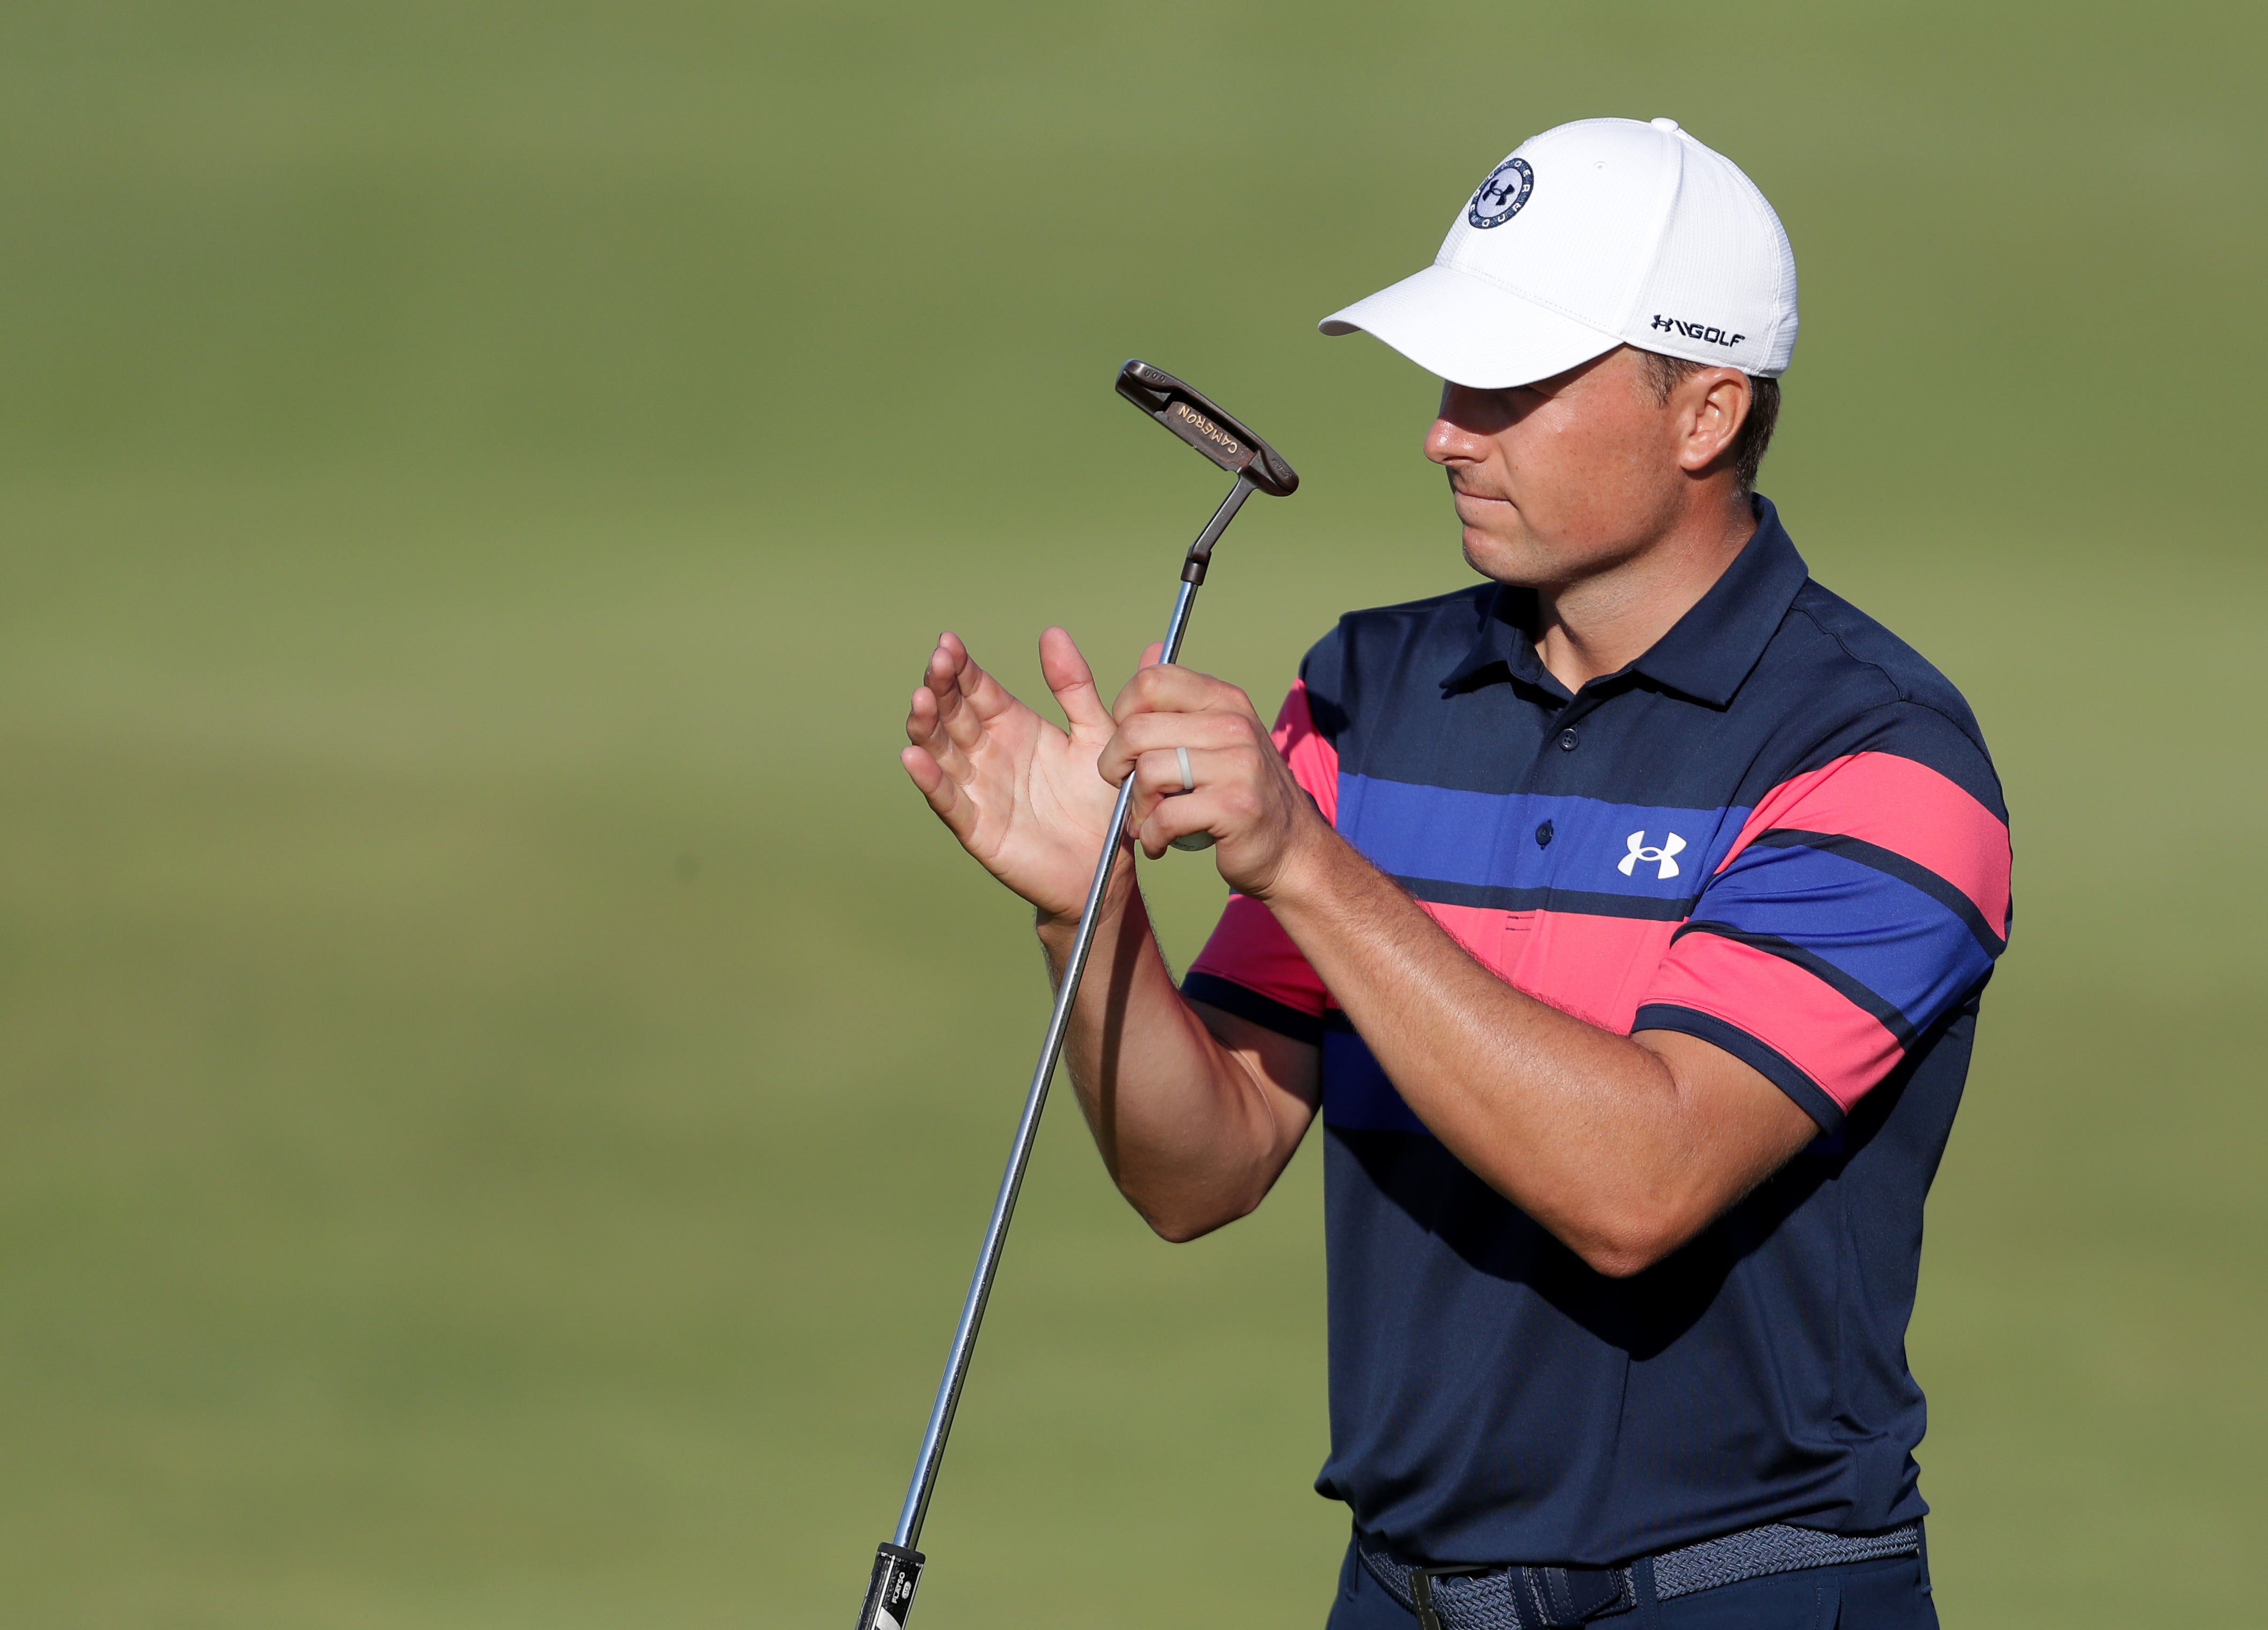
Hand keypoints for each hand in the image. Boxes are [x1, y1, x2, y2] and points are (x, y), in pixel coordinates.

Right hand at [900, 628, 1126, 921]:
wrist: (1109, 865)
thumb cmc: (1102, 801)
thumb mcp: (1095, 733)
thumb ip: (1074, 686)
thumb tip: (1053, 633)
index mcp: (1013, 726)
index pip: (977, 690)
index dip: (961, 667)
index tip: (948, 643)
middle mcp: (989, 754)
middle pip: (953, 715)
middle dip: (941, 688)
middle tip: (937, 663)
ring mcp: (979, 790)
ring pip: (943, 753)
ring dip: (927, 728)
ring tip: (921, 700)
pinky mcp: (979, 829)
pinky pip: (950, 803)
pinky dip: (931, 781)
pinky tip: (915, 758)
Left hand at [1095, 658, 1329, 898]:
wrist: (1292, 849)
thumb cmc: (1240, 793)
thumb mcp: (1217, 736)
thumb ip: (1179, 701)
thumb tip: (1148, 651)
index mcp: (1225, 701)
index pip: (1151, 681)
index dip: (1124, 714)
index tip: (1130, 746)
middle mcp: (1234, 725)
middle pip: (1137, 730)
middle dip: (1115, 765)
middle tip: (1126, 788)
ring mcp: (1239, 765)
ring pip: (1148, 772)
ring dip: (1136, 806)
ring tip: (1148, 819)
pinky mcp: (1235, 806)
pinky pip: (1165, 816)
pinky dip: (1153, 835)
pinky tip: (1161, 841)